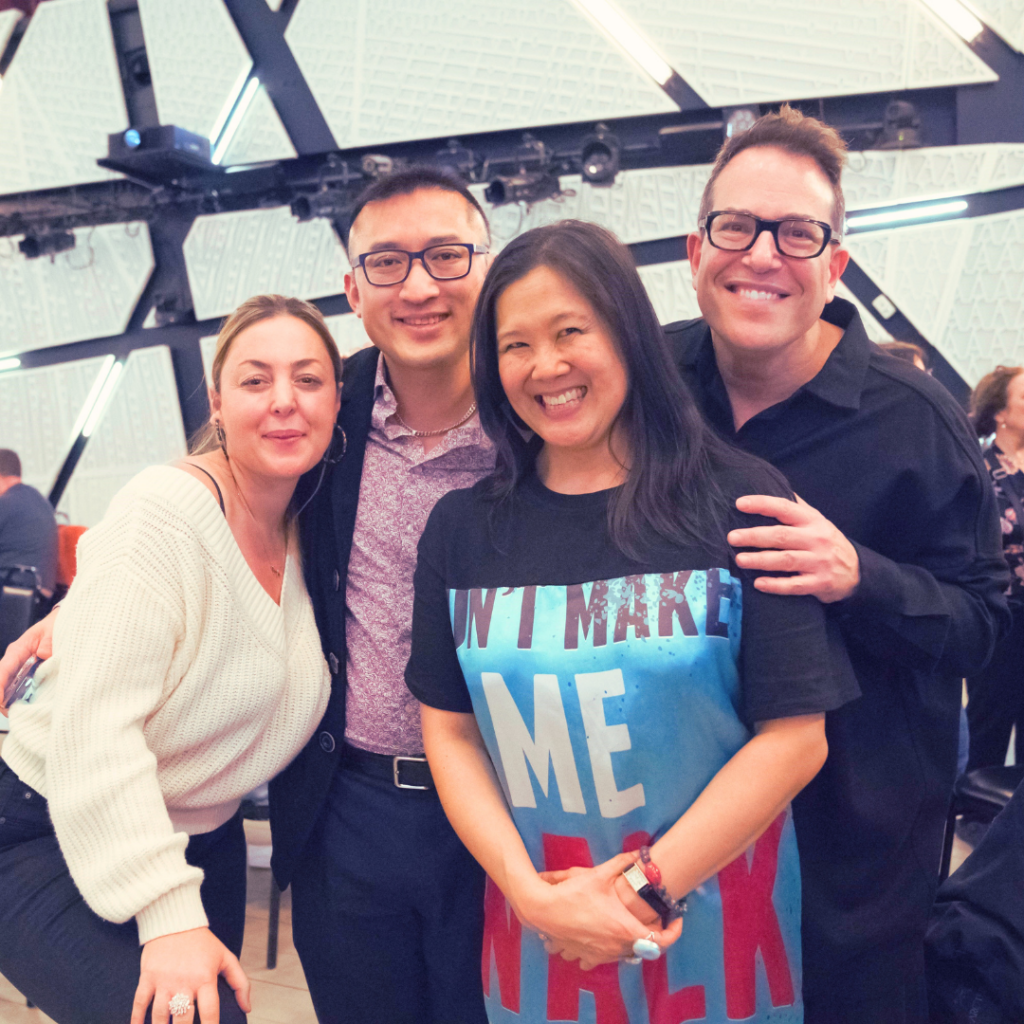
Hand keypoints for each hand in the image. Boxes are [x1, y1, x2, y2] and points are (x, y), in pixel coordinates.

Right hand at [0, 608, 57, 713]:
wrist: (64, 623)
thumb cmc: (56, 625)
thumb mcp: (53, 631)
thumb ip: (48, 643)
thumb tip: (44, 655)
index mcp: (18, 650)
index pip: (3, 670)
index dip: (0, 686)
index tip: (0, 701)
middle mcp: (16, 660)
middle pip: (2, 682)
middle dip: (2, 698)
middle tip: (9, 712)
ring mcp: (21, 668)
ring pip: (9, 687)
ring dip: (10, 700)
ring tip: (17, 713)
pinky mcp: (29, 673)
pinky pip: (21, 687)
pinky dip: (21, 697)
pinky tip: (26, 706)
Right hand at [131, 927, 250, 1023]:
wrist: (177, 921)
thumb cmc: (203, 943)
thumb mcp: (226, 957)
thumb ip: (240, 982)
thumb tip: (247, 1007)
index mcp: (205, 978)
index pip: (209, 1012)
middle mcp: (184, 981)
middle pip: (182, 1019)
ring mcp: (164, 980)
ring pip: (160, 1016)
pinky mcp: (147, 977)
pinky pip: (139, 1003)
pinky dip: (136, 1019)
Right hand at [528, 852, 681, 969]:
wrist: (543, 910)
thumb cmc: (573, 894)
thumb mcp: (598, 874)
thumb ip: (622, 863)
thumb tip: (640, 852)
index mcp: (625, 929)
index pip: (662, 941)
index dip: (674, 932)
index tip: (676, 919)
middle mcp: (617, 947)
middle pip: (645, 946)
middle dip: (650, 931)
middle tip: (649, 914)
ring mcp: (602, 955)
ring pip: (626, 953)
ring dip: (630, 941)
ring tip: (626, 922)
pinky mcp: (588, 958)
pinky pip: (606, 958)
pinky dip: (610, 949)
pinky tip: (605, 934)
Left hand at [727, 494, 859, 602]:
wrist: (856, 572)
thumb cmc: (826, 542)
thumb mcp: (816, 520)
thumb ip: (795, 507)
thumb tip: (771, 485)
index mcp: (812, 520)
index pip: (785, 508)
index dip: (762, 504)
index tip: (740, 503)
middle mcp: (816, 539)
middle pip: (781, 536)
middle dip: (754, 536)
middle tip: (732, 537)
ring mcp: (819, 562)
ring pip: (786, 560)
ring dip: (760, 560)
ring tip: (739, 559)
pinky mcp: (820, 583)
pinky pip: (794, 585)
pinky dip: (775, 585)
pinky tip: (758, 583)